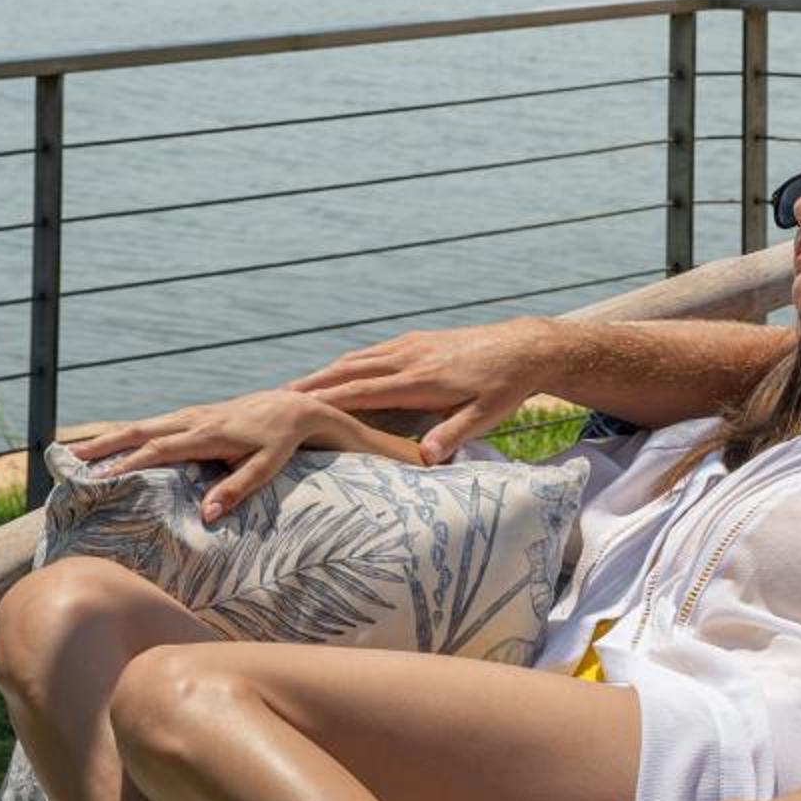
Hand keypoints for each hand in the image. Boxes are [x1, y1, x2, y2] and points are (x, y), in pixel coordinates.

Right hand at [66, 389, 328, 520]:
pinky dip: (132, 433)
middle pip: (141, 430)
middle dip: (105, 445)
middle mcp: (195, 420)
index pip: (159, 449)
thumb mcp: (266, 467)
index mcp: (207, 434)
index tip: (100, 479)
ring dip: (112, 438)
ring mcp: (194, 414)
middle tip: (69, 459)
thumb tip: (207, 515)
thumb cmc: (281, 441)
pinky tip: (117, 445)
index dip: (129, 464)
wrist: (295, 406)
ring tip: (80, 453)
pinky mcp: (197, 415)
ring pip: (145, 424)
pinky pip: (157, 424)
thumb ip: (237, 488)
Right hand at [289, 314, 554, 462]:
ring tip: (294, 388)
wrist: (526, 346)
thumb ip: (454, 435)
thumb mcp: (486, 415)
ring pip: (359, 358)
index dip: (327, 400)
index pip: (364, 391)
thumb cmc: (505, 386)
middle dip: (313, 384)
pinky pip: (373, 352)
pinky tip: (336, 372)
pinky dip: (348, 363)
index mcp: (421, 379)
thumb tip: (425, 459)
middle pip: (351, 371)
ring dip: (326, 372)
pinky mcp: (418, 341)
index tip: (291, 409)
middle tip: (274, 398)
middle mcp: (410, 357)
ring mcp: (413, 345)